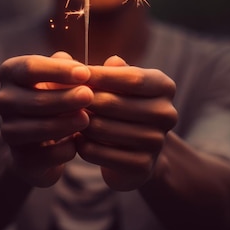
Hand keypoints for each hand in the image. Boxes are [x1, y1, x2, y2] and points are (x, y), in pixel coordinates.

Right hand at [0, 52, 92, 186]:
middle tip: (90, 96)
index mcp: (10, 73)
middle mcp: (3, 100)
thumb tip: (79, 67)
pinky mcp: (20, 159)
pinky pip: (45, 154)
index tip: (86, 73)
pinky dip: (64, 149)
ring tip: (87, 118)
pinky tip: (78, 142)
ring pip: (39, 128)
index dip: (59, 71)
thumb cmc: (54, 96)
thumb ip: (67, 68)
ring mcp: (8, 131)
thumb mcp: (59, 77)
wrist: (39, 139)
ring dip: (65, 123)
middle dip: (65, 98)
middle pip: (35, 100)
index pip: (31, 68)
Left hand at [76, 56, 177, 190]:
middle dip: (83, 100)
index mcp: (164, 87)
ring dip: (79, 122)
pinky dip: (82, 145)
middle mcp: (167, 114)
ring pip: (102, 128)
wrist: (136, 150)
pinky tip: (77, 139)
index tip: (75, 74)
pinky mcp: (142, 165)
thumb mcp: (120, 82)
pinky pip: (98, 152)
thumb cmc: (122, 105)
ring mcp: (156, 142)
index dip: (100, 75)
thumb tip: (106, 63)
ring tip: (67, 117)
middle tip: (62, 98)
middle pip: (113, 103)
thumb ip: (112, 70)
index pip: (131, 78)